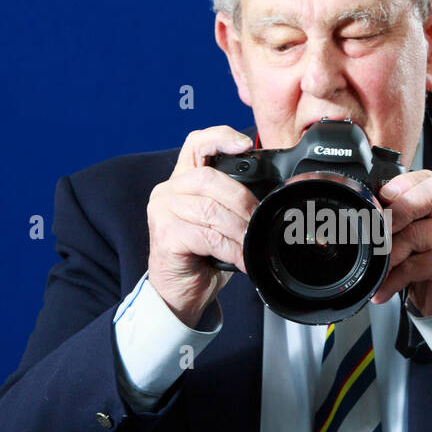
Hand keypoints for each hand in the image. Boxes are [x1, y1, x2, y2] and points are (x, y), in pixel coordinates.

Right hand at [147, 126, 258, 326]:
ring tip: (251, 243)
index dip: (220, 137)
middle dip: (242, 200)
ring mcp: (162, 211)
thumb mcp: (219, 221)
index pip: (196, 144)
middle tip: (258, 221)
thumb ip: (230, 201)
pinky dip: (231, 248)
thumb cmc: (202, 256)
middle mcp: (167, 191)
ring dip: (239, 229)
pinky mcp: (165, 235)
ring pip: (210, 209)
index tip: (243, 144)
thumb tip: (269, 195)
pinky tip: (240, 258)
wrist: (180, 293)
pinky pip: (207, 236)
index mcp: (182, 180)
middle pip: (210, 179)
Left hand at [370, 170, 431, 316]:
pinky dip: (391, 280)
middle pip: (416, 205)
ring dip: (387, 256)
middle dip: (389, 218)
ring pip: (411, 237)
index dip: (401, 186)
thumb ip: (400, 217)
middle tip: (375, 235)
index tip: (383, 195)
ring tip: (378, 269)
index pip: (425, 181)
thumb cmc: (430, 262)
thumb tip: (369, 209)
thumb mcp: (415, 234)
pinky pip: (414, 267)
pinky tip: (384, 288)